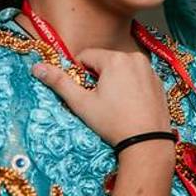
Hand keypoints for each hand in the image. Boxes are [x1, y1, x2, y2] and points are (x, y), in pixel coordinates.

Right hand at [32, 49, 170, 146]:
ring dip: (113, 81)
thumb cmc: (113, 121)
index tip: (83, 91)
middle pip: (105, 61)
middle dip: (97, 77)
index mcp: (116, 59)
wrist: (148, 140)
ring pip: (121, 69)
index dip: (79, 73)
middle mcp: (135, 58)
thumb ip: (59, 82)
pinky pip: (137, 77)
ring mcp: (150, 69)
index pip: (86, 56)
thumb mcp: (81, 103)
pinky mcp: (158, 81)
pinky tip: (129, 105)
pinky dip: (129, 86)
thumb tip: (37, 67)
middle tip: (99, 100)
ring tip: (114, 104)